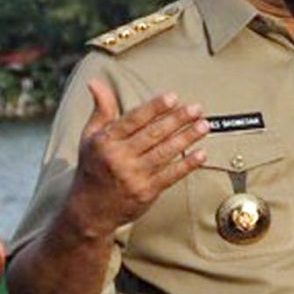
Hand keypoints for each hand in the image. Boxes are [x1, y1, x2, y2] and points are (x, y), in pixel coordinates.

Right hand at [64, 81, 208, 237]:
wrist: (88, 210)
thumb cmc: (93, 168)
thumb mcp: (90, 137)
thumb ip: (100, 109)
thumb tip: (95, 82)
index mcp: (105, 141)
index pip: (133, 120)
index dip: (154, 108)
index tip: (173, 97)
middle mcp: (119, 158)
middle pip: (153, 134)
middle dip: (177, 120)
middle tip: (196, 108)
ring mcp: (133, 176)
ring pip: (165, 152)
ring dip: (187, 138)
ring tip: (204, 125)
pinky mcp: (146, 192)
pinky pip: (171, 175)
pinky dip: (187, 164)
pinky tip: (202, 154)